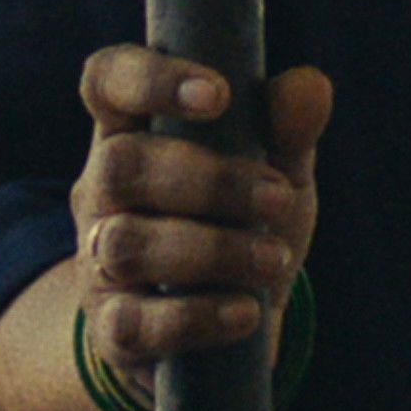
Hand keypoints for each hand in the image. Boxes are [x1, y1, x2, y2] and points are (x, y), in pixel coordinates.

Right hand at [71, 48, 330, 388]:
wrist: (224, 332)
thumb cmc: (242, 224)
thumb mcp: (274, 171)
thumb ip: (288, 130)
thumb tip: (311, 86)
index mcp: (135, 132)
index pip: (109, 82)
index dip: (150, 78)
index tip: (218, 94)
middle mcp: (103, 191)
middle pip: (122, 164)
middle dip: (209, 180)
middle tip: (277, 198)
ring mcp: (99, 262)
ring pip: (127, 243)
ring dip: (212, 249)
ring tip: (275, 261)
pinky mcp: (111, 329)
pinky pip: (133, 322)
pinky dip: (196, 316)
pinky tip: (246, 313)